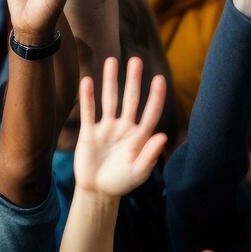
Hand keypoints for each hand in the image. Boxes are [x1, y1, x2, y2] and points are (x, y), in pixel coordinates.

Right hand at [73, 56, 167, 196]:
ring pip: (110, 100)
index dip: (156, 97)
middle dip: (133, 80)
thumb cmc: (121, 183)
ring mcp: (106, 128)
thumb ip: (149, 156)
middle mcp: (124, 128)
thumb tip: (163, 137)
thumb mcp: (138, 173)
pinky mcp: (89, 132)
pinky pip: (88, 112)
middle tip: (136, 60)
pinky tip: (88, 81)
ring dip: (110, 81)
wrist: (97, 191)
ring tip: (112, 60)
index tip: (160, 79)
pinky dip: (87, 97)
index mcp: (139, 137)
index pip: (150, 113)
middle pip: (130, 100)